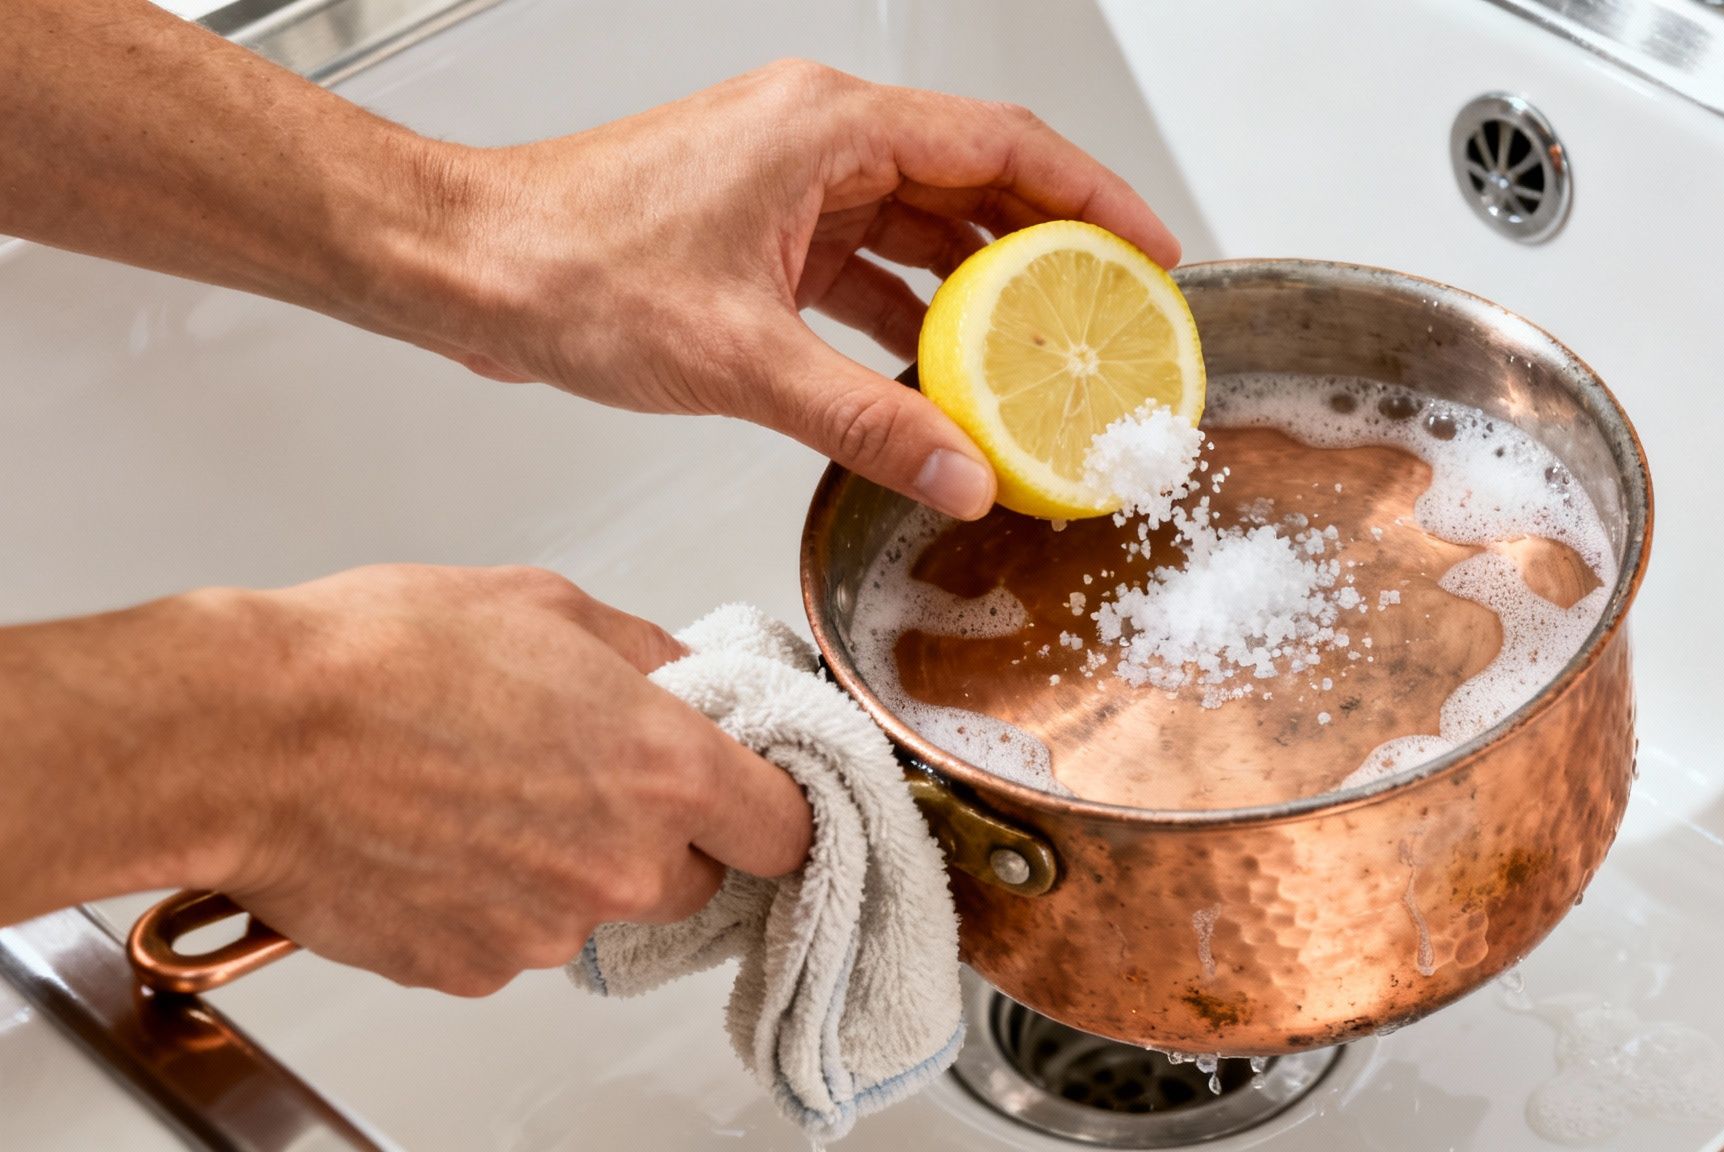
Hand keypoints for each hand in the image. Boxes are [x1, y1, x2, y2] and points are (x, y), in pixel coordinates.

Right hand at [154, 566, 808, 995]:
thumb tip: (684, 677)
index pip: (786, 829)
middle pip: (697, 878)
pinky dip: (492, 899)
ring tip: (484, 791)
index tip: (753, 795)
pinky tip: (439, 835)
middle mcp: (619, 865)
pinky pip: (515, 939)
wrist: (246, 737)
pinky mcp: (472, 970)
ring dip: (567, 864)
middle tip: (586, 773)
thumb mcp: (546, 605)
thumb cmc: (379, 659)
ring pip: (598, 908)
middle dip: (662, 835)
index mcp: (662, 770)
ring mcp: (546, 930)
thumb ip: (646, 654)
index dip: (772, 808)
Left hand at [408, 60, 1181, 519]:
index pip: (1001, 143)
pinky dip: (907, 317)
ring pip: (918, 227)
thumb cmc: (566, 267)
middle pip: (971, 181)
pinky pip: (864, 264)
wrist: (465, 267)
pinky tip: (939, 378)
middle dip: (1047, 250)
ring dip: (978, 292)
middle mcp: (815, 139)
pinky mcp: (758, 229)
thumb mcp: (739, 358)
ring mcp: (786, 181)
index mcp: (826, 128)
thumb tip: (961, 474)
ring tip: (1043, 358)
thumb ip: (862, 421)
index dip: (1092, 196)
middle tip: (1112, 316)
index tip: (1148, 252)